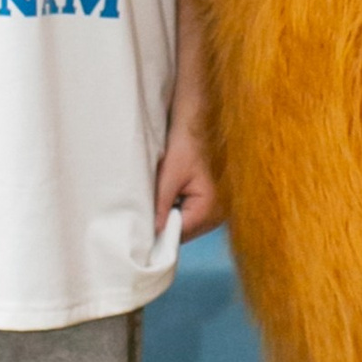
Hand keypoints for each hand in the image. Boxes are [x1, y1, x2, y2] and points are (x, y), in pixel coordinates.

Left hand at [156, 118, 225, 242]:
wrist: (196, 128)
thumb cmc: (186, 146)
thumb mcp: (169, 176)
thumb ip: (162, 206)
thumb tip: (153, 232)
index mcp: (209, 207)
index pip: (180, 234)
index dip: (161, 233)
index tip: (143, 231)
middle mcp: (218, 214)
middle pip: (185, 233)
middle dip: (166, 225)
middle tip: (149, 213)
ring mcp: (216, 211)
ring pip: (186, 227)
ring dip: (171, 219)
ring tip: (161, 202)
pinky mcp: (211, 206)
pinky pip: (190, 217)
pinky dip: (178, 212)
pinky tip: (171, 198)